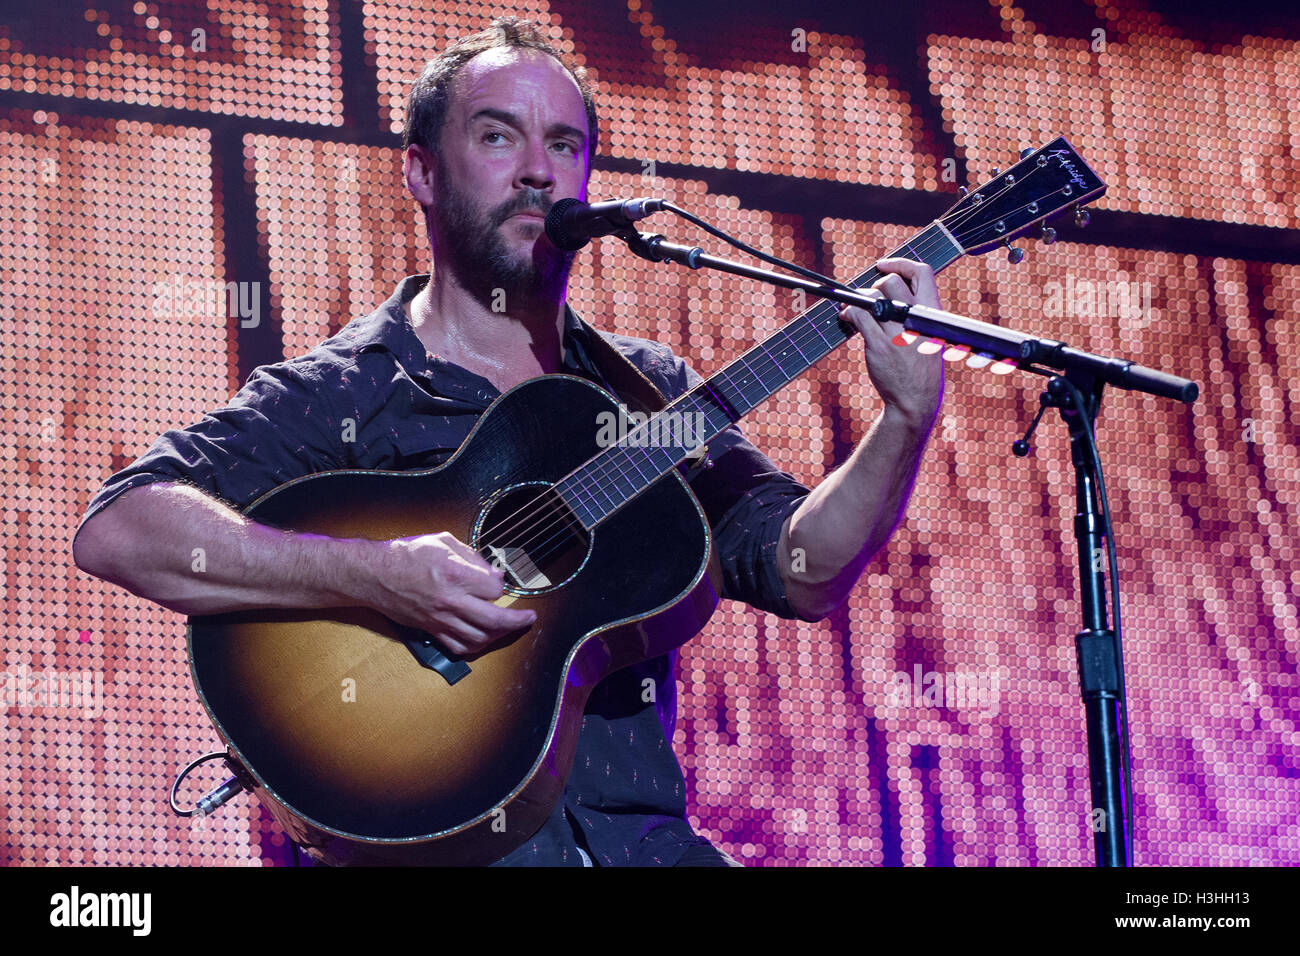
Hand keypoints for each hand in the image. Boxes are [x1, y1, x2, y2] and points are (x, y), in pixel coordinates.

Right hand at [370, 532, 535, 655]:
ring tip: (508, 627)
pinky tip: (484, 638)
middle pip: (495, 620)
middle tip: (529, 618)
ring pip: (480, 638)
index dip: (500, 585)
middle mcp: (450, 600)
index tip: (497, 580)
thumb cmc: (407, 554)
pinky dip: (476, 646)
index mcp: (455, 574)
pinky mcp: (431, 630)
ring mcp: (440, 619)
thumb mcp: (443, 541)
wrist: (375, 575)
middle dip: (518, 621)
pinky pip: (459, 647)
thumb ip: (473, 556)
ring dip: (500, 635)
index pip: (495, 588)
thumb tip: (494, 572)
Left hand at [837, 257, 944, 428]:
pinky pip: (858, 316)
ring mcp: (897, 331)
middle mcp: (916, 318)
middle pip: (890, 281)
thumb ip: (914, 312)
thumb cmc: (920, 365)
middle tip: (868, 298)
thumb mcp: (929, 334)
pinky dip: (847, 313)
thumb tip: (887, 289)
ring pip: (871, 296)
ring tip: (851, 309)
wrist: (916, 398)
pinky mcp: (879, 345)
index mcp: (932, 312)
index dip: (900, 263)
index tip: (883, 265)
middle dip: (874, 286)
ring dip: (856, 300)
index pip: (922, 272)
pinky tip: (846, 318)